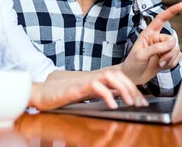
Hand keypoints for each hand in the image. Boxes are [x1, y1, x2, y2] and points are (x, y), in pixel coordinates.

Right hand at [29, 68, 148, 110]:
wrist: (40, 94)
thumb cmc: (60, 97)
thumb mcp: (85, 97)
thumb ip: (99, 95)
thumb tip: (117, 98)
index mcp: (95, 81)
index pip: (119, 78)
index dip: (132, 88)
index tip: (141, 102)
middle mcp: (92, 78)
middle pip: (118, 75)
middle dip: (132, 89)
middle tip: (140, 104)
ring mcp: (84, 82)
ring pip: (109, 76)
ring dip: (123, 88)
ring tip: (130, 103)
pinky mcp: (76, 88)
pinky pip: (95, 86)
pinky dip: (107, 95)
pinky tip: (113, 106)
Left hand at [120, 2, 181, 83]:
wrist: (132, 77)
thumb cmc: (132, 64)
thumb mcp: (141, 55)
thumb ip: (156, 48)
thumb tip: (172, 43)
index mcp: (149, 33)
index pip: (161, 19)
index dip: (171, 11)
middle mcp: (157, 39)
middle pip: (172, 40)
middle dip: (168, 52)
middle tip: (159, 61)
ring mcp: (163, 48)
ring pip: (176, 50)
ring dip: (169, 59)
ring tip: (158, 64)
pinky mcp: (167, 57)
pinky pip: (177, 59)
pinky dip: (171, 64)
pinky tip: (162, 67)